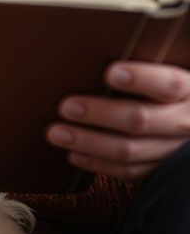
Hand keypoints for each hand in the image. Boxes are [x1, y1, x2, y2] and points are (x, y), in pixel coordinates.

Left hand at [46, 61, 189, 179]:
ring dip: (88, 142)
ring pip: (129, 150)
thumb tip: (96, 62)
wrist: (189, 122)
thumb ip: (145, 72)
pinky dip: (98, 163)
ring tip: (57, 133)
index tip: (110, 73)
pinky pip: (128, 171)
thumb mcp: (168, 76)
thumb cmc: (168, 93)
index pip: (169, 84)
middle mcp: (185, 122)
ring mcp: (173, 150)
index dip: (141, 79)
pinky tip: (74, 154)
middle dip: (99, 114)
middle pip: (140, 119)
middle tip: (66, 107)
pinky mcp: (160, 170)